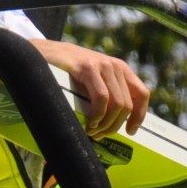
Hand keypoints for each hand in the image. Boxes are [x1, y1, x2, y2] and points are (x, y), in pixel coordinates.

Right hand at [32, 39, 150, 139]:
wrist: (44, 52)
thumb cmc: (68, 72)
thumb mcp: (94, 80)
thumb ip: (108, 92)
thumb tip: (118, 122)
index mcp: (120, 69)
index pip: (142, 94)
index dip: (139, 116)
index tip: (130, 131)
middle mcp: (115, 66)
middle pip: (126, 105)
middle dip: (114, 126)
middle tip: (98, 135)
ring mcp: (102, 65)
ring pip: (116, 104)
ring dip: (105, 123)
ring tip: (92, 131)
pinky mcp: (88, 67)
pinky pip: (101, 98)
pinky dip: (97, 115)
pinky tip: (89, 122)